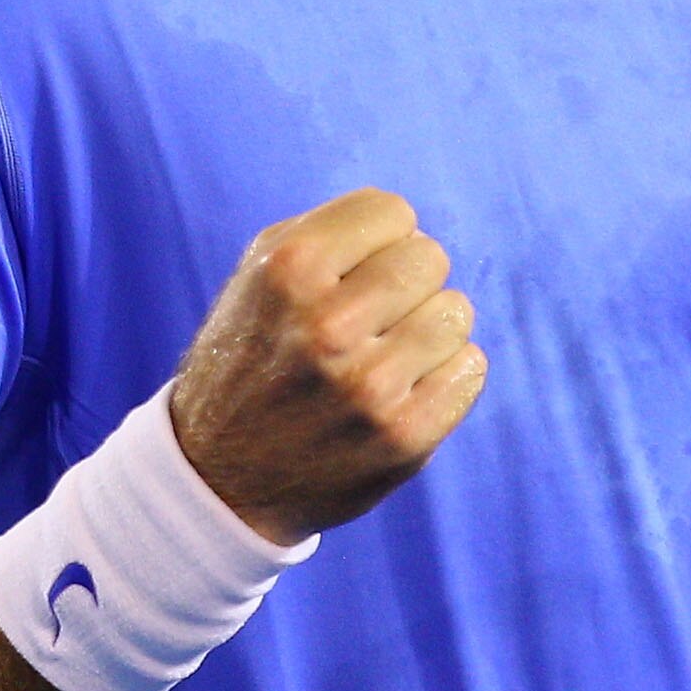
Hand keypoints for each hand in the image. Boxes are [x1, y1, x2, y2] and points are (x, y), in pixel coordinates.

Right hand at [169, 189, 486, 542]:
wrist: (220, 478)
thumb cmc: (254, 357)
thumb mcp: (261, 276)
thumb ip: (335, 232)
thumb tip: (415, 228)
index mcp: (289, 270)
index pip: (393, 212)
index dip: (376, 241)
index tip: (348, 276)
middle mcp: (328, 326)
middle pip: (430, 258)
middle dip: (406, 282)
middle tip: (370, 320)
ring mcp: (369, 387)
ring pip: (456, 313)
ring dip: (428, 330)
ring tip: (384, 356)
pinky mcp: (404, 437)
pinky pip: (470, 369)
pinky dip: (445, 376)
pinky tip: (402, 393)